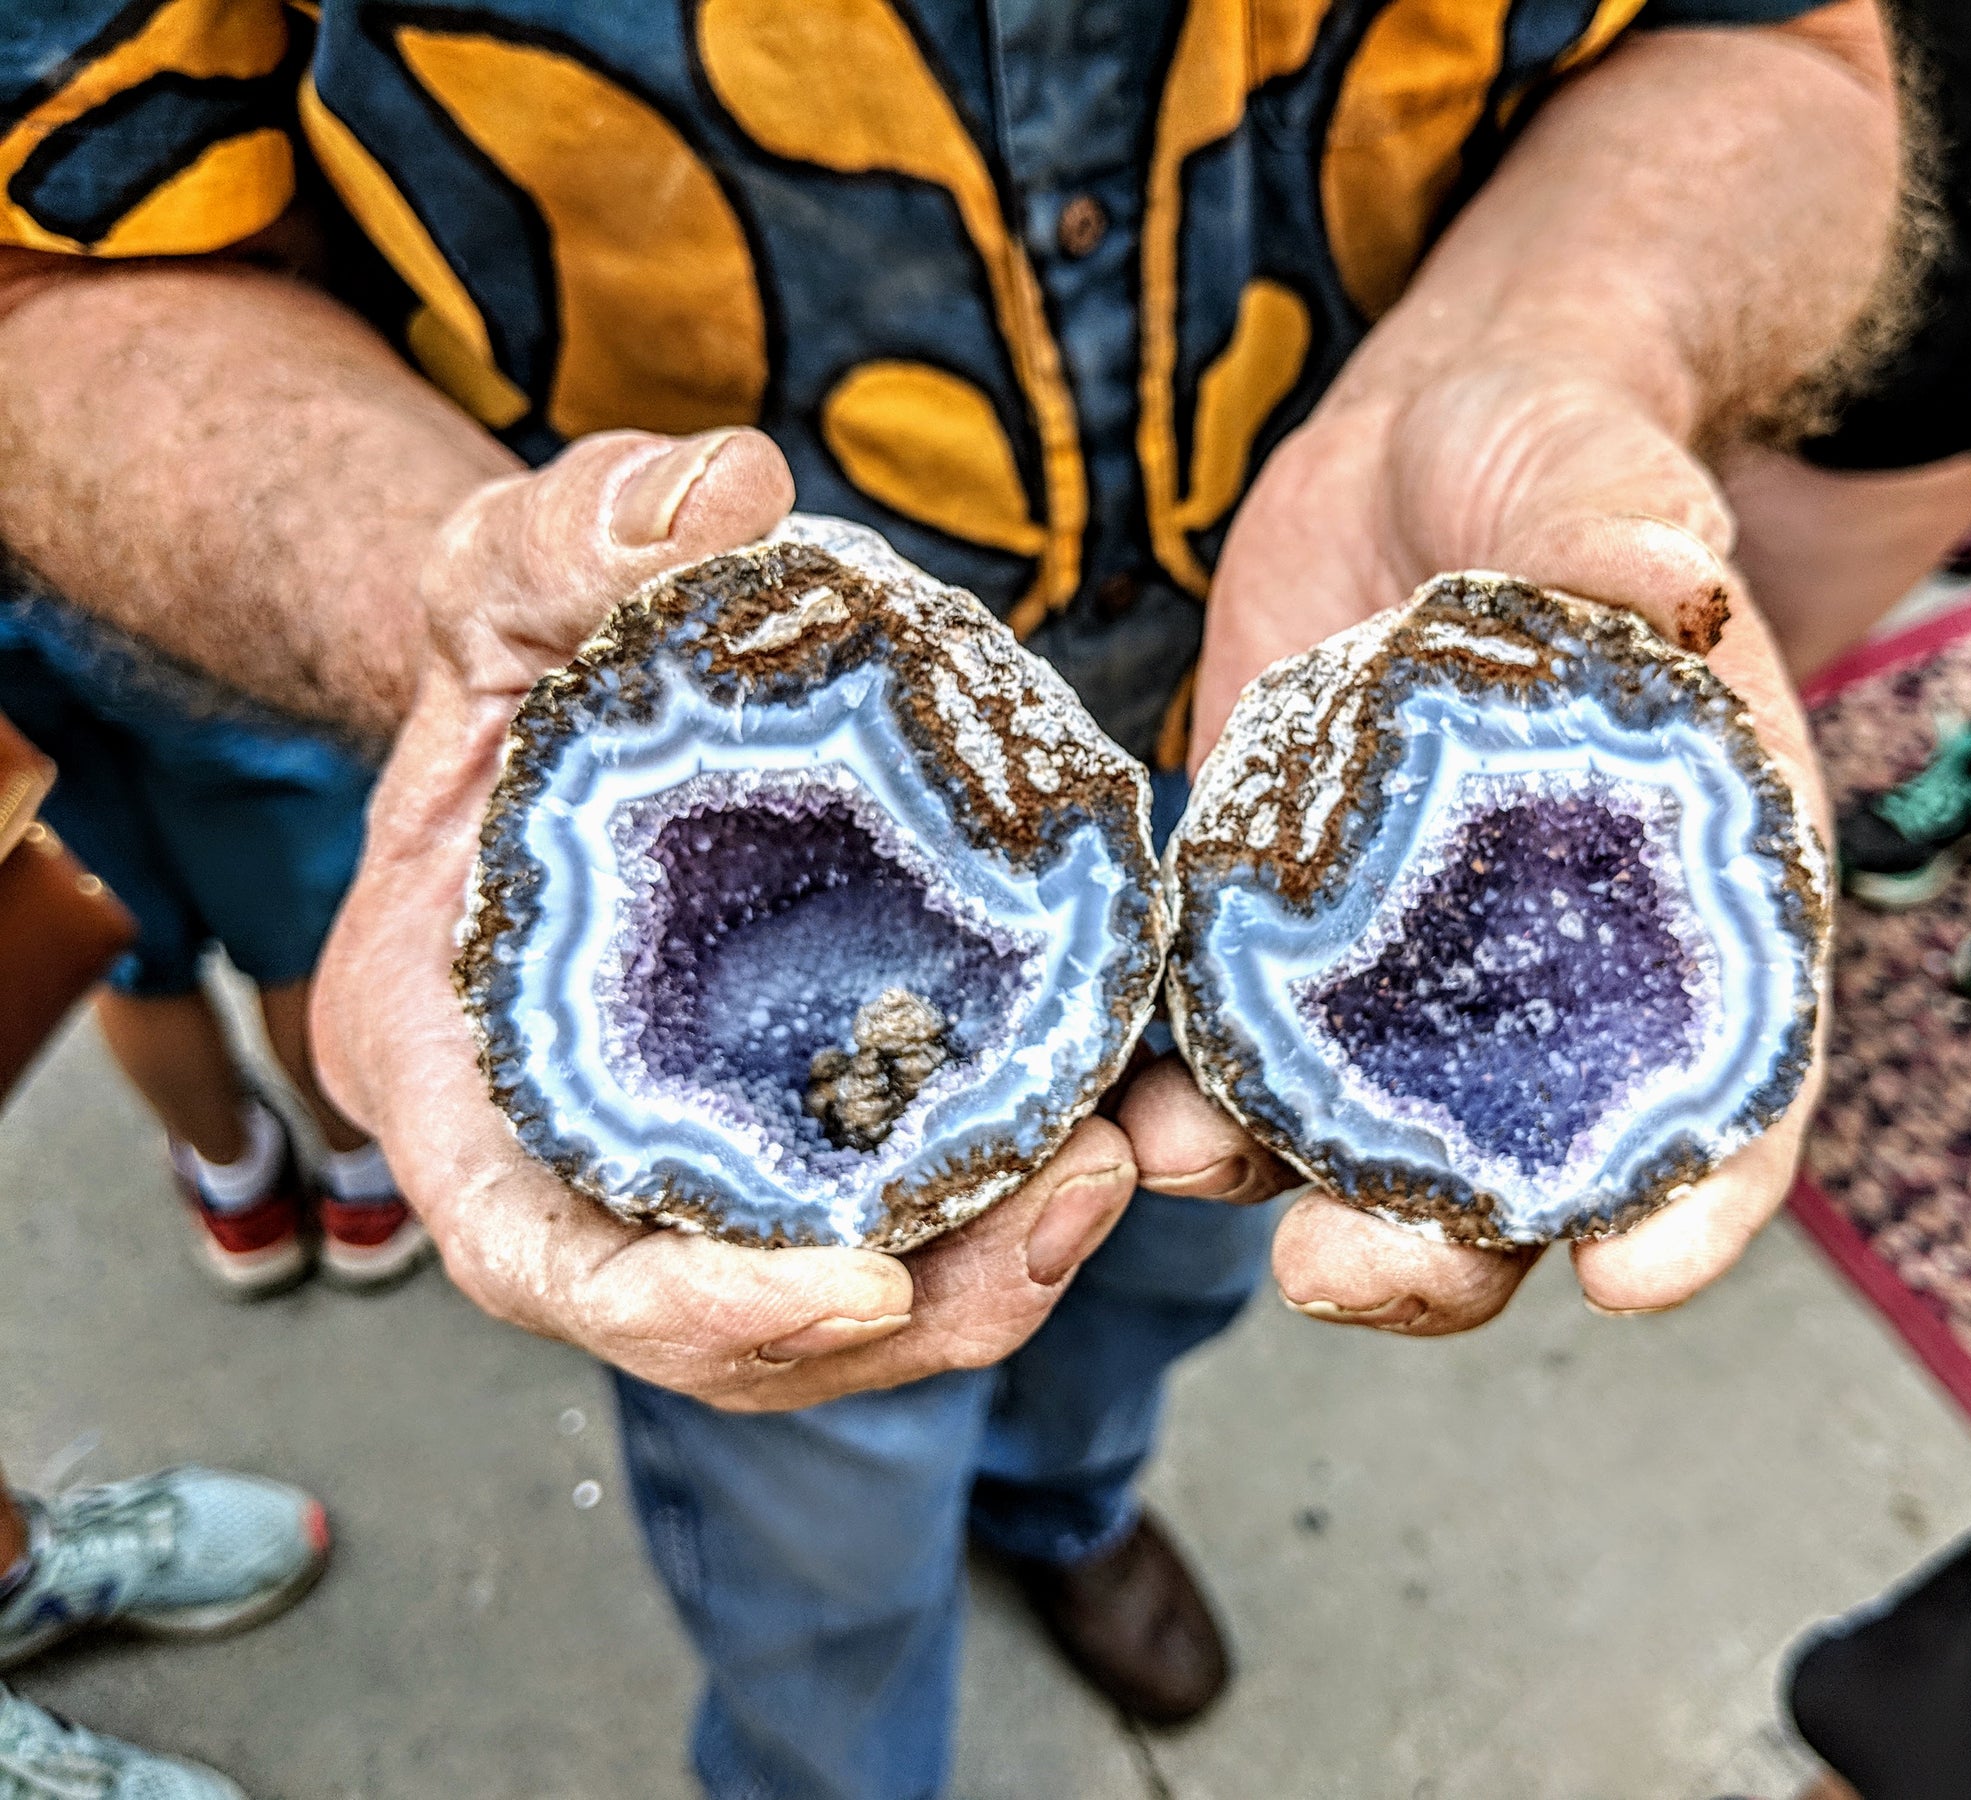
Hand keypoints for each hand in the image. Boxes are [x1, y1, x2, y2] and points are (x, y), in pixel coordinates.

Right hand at [314, 430, 1137, 1410]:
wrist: (578, 711)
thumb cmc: (518, 672)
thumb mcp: (504, 586)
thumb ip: (566, 541)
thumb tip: (725, 494)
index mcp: (471, 1094)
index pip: (554, 1265)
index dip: (697, 1310)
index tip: (860, 1286)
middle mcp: (590, 1165)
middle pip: (734, 1325)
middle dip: (901, 1313)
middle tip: (1067, 1209)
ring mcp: (710, 1162)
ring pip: (843, 1298)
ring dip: (986, 1275)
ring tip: (1117, 1168)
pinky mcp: (816, 1123)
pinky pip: (909, 1207)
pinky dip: (1006, 1199)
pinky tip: (1114, 1125)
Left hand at [1124, 348, 1829, 1333]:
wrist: (1412, 457)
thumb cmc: (1548, 456)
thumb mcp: (1591, 471)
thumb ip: (1623, 523)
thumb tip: (1663, 572)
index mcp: (1695, 894)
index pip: (1737, 1079)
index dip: (1703, 1191)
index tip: (1636, 1277)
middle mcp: (1559, 970)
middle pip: (1529, 1166)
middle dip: (1444, 1248)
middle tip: (1340, 1270)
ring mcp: (1412, 968)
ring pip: (1366, 1141)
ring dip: (1277, 1189)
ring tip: (1170, 1166)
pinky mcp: (1284, 935)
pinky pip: (1237, 1047)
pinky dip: (1175, 1088)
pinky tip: (1099, 1094)